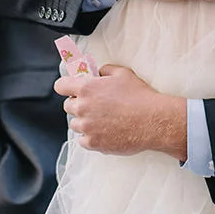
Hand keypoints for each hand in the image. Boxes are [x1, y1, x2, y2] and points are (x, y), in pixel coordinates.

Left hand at [55, 65, 186, 157]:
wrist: (153, 121)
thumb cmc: (140, 97)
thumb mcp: (123, 73)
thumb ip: (105, 70)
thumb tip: (99, 72)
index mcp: (87, 88)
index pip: (61, 86)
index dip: (66, 86)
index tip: (70, 88)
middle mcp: (83, 108)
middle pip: (68, 106)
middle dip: (78, 104)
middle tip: (94, 105)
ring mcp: (87, 127)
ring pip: (75, 124)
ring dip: (84, 121)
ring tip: (102, 120)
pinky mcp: (94, 143)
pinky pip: (83, 141)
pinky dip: (91, 137)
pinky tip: (104, 132)